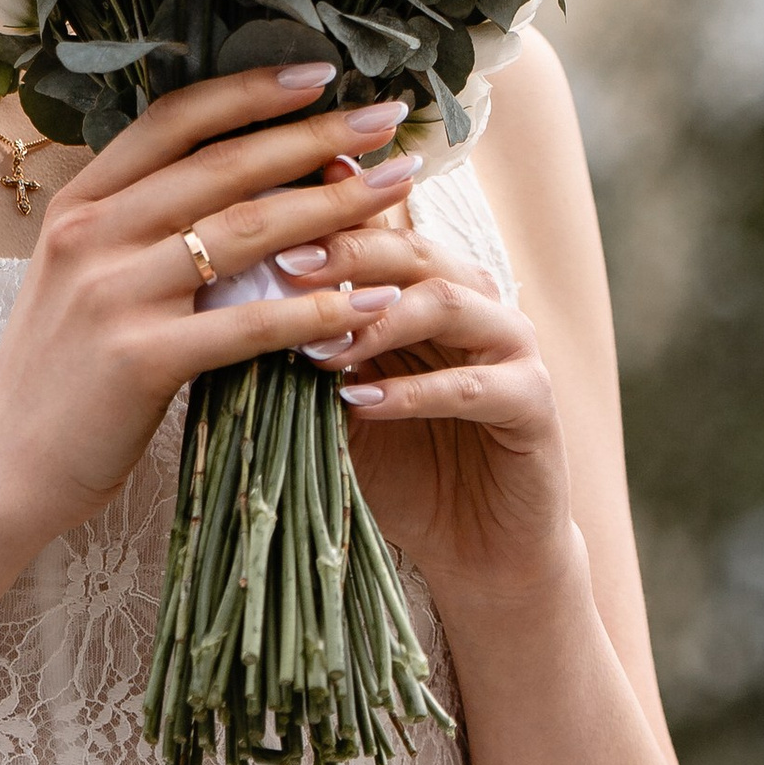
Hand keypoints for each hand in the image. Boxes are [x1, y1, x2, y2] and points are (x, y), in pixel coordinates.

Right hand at [0, 67, 428, 552]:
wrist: (3, 468)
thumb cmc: (60, 377)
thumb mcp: (83, 279)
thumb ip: (143, 230)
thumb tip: (245, 187)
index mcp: (80, 205)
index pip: (174, 121)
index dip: (250, 91)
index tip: (320, 74)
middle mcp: (92, 235)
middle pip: (225, 165)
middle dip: (317, 136)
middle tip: (387, 118)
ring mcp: (113, 294)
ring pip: (248, 231)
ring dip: (336, 207)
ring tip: (399, 192)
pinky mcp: (140, 360)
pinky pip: (250, 323)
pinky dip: (318, 310)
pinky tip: (370, 301)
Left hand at [275, 197, 575, 611]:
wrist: (476, 545)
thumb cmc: (401, 465)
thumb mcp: (340, 403)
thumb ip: (309, 353)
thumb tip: (229, 310)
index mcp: (427, 289)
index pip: (379, 232)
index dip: (327, 220)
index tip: (264, 223)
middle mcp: (475, 303)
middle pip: (413, 251)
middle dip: (347, 252)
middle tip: (286, 266)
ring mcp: (512, 348)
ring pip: (447, 304)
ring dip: (377, 321)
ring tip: (317, 345)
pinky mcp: (534, 403)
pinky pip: (475, 386)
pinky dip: (414, 394)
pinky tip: (362, 403)